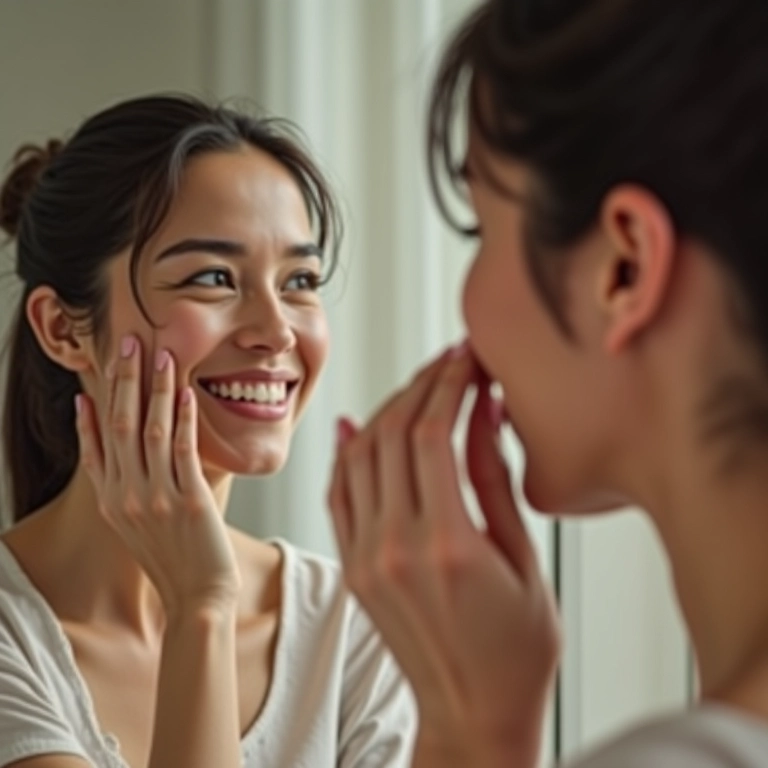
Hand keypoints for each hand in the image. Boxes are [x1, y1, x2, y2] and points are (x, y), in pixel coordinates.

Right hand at [76, 335, 240, 616]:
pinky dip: (184, 418)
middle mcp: (127, 497)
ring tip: (161, 356)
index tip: (98, 372)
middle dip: (124, 381)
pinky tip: (187, 393)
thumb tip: (123, 458)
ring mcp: (156, 498)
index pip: (96, 443)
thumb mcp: (134, 528)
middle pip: (120, 427)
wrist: (198, 598)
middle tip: (128, 343)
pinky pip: (184, 450)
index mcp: (111, 502)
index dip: (96, 404)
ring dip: (156, 390)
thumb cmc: (173, 560)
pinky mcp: (190, 500)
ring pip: (151, 431)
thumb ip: (125, 491)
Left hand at [328, 344, 560, 763]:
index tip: (466, 357)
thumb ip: (495, 480)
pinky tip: (361, 424)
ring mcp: (364, 557)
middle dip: (421, 384)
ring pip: (358, 455)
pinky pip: (338, 493)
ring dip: (386, 410)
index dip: (449, 383)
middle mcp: (394, 546)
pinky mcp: (352, 568)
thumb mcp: (524, 560)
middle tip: (447, 361)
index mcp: (446, 544)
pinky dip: (348, 453)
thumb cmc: (516, 650)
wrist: (472, 713)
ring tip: (418, 386)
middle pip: (392, 434)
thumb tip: (484, 412)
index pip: (433, 433)